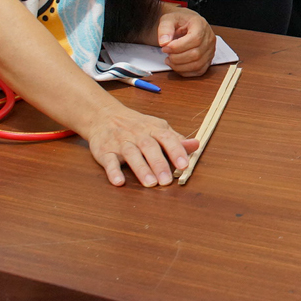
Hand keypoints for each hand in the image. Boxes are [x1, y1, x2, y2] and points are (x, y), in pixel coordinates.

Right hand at [80, 102, 196, 187]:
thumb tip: (196, 145)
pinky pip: (109, 161)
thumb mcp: (157, 128)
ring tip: (150, 183)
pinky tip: (119, 181)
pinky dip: (113, 171)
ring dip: (141, 169)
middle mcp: (138, 135)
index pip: (167, 138)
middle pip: (149, 147)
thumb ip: (176, 139)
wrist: (104, 116)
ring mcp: (121, 142)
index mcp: (153, 129)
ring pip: (131, 154)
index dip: (176, 151)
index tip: (184, 165)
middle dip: (159, 164)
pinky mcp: (105, 151)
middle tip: (167, 181)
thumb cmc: (136, 125)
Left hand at [157, 7, 212, 76]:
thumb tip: (164, 42)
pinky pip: (198, 71)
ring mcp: (210, 50)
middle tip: (166, 53)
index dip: (178, 47)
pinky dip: (185, 71)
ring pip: (197, 65)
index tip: (165, 47)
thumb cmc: (179, 21)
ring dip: (179, 66)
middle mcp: (209, 38)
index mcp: (201, 25)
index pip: (195, 39)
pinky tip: (176, 65)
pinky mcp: (208, 60)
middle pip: (196, 54)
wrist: (187, 24)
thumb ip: (165, 28)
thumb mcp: (169, 18)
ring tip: (169, 59)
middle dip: (176, 58)